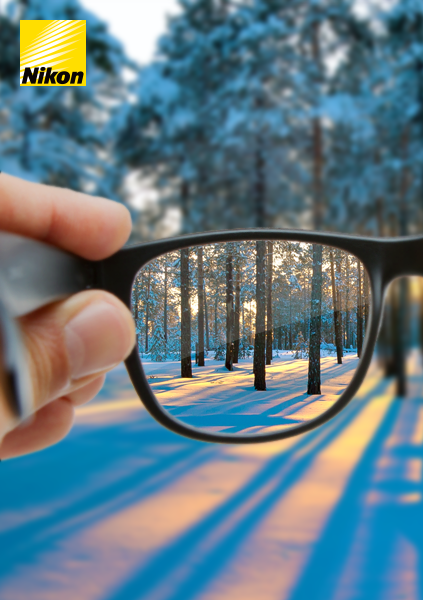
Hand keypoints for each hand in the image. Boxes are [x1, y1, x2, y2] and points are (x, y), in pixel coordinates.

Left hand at [0, 174, 135, 459]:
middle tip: (105, 341)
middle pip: (7, 272)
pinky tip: (39, 420)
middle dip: (63, 307)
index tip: (115, 229)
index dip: (56, 211)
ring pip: (2, 329)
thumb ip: (32, 359)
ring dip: (44, 362)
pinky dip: (10, 398)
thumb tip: (110, 323)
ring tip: (72, 398)